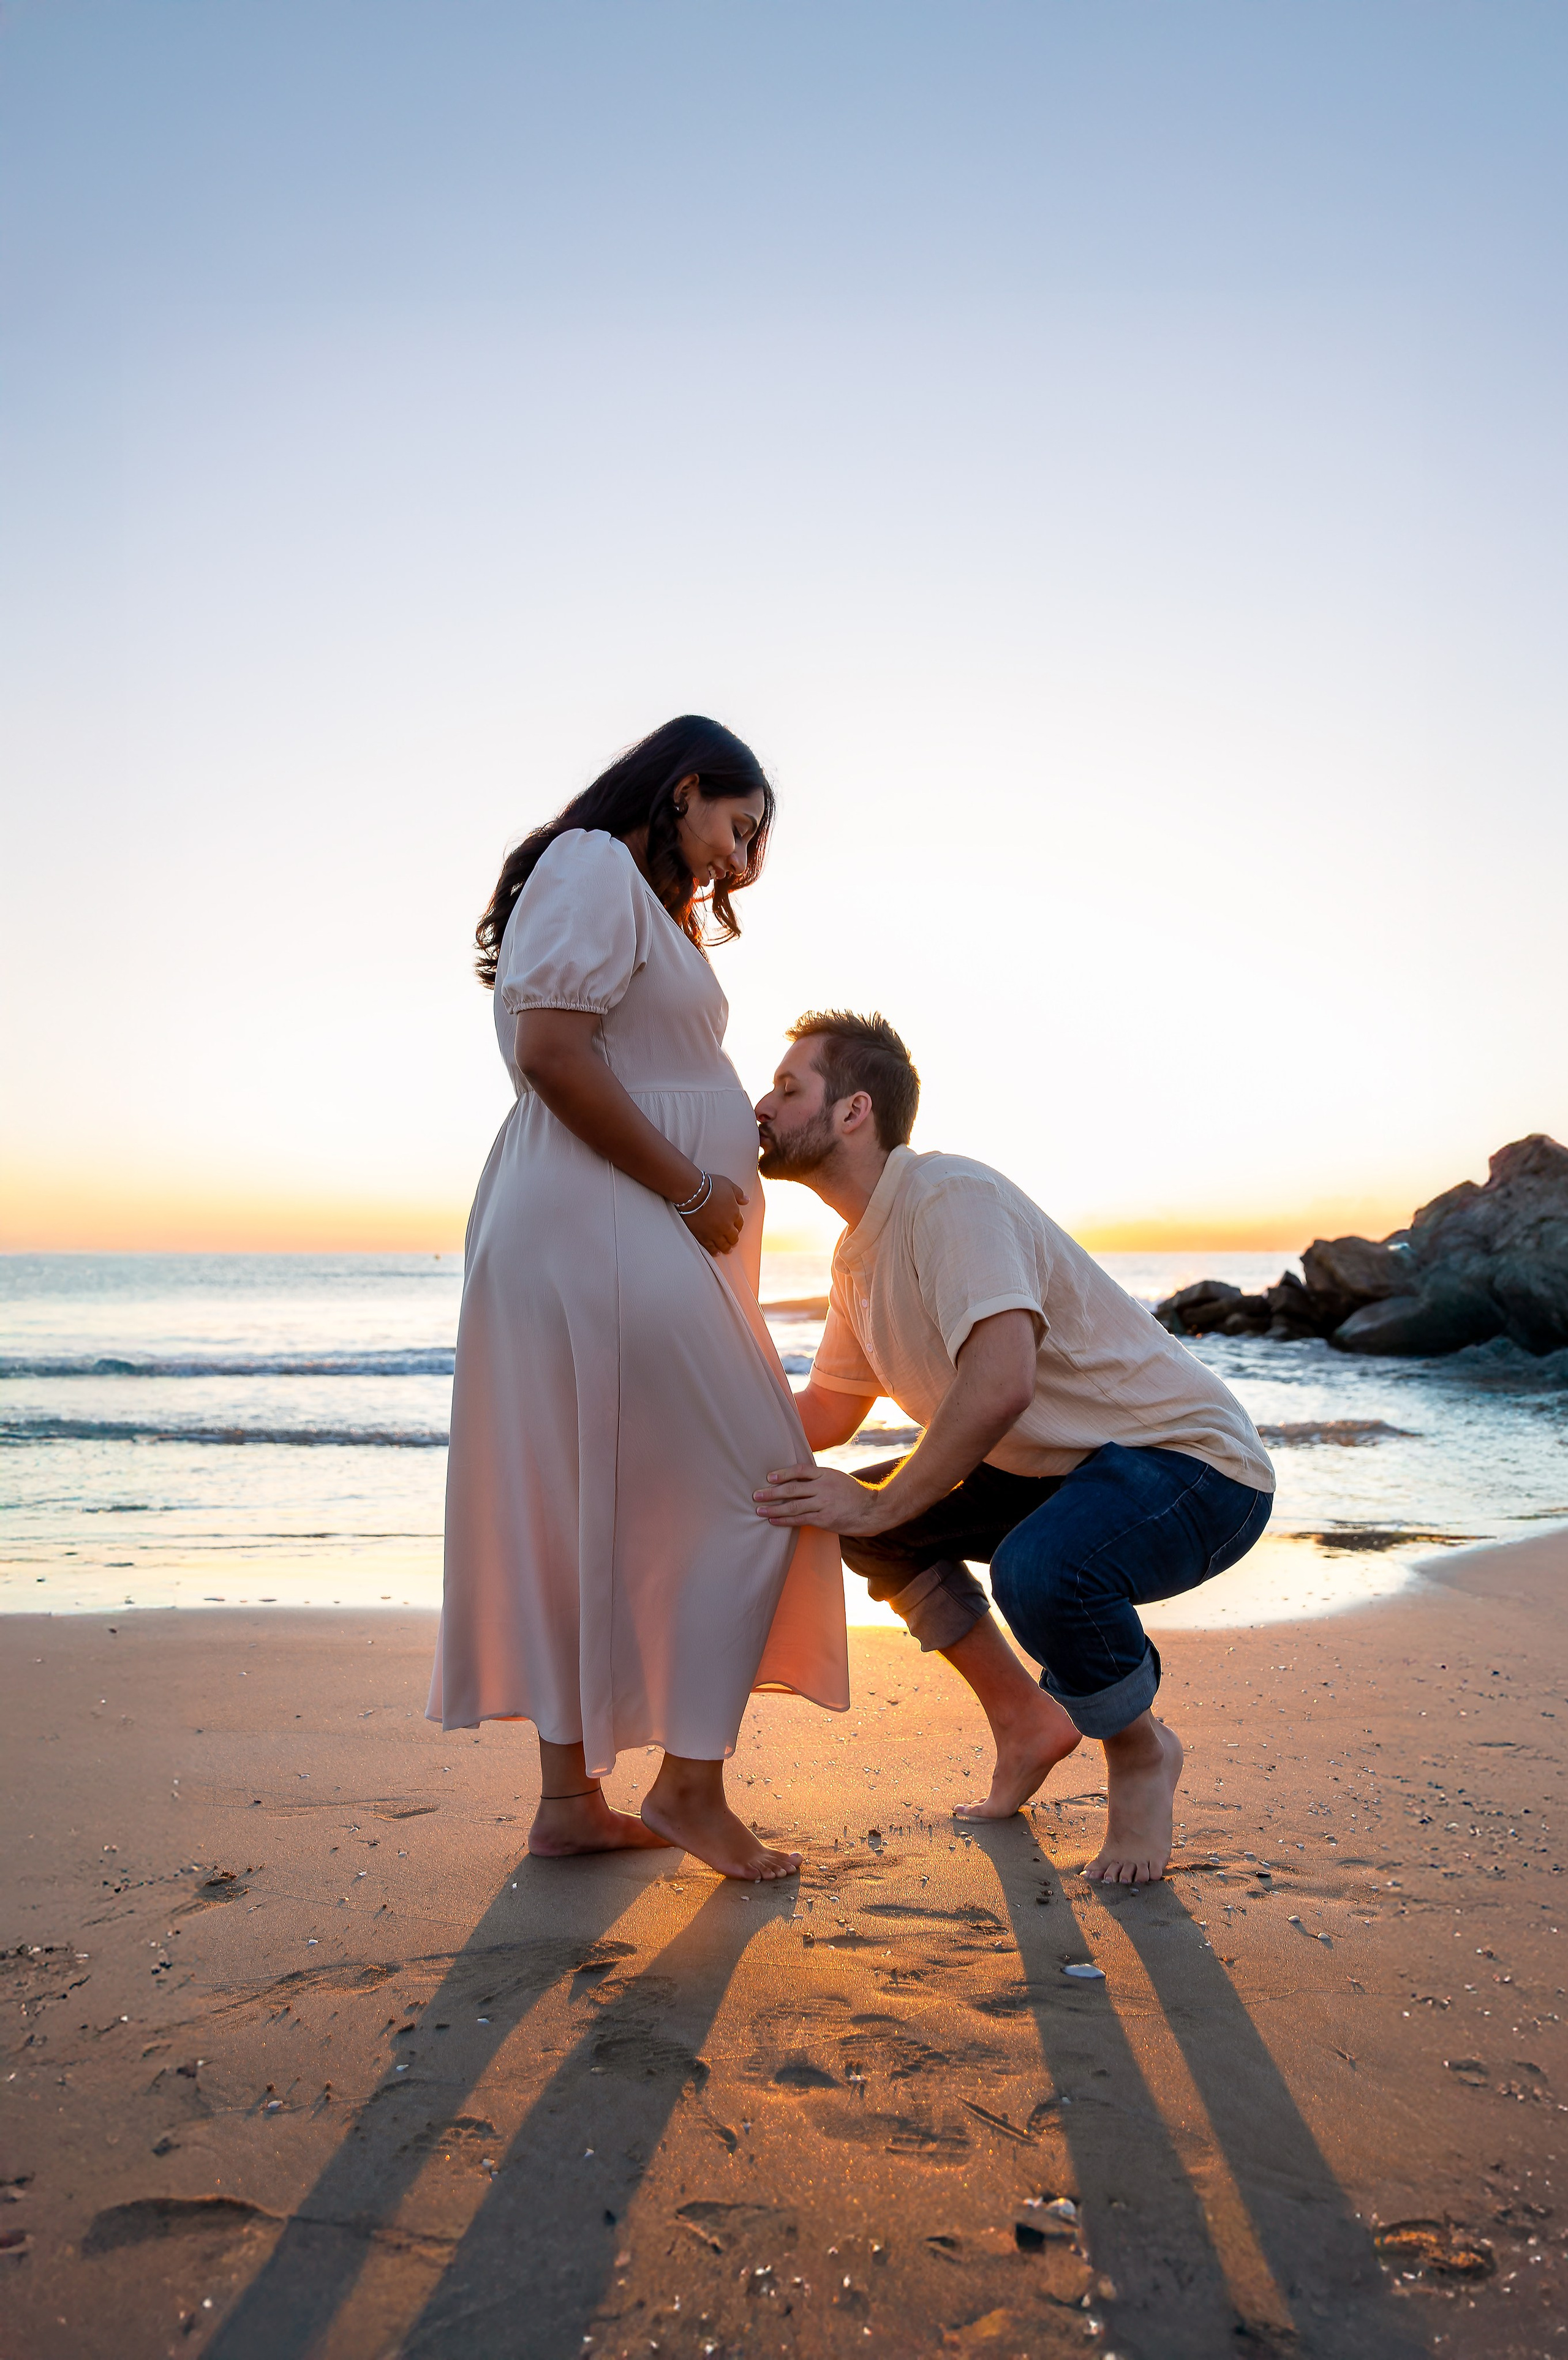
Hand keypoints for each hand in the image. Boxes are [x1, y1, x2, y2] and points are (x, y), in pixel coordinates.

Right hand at [682, 1172, 747, 1255]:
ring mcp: (715, 1232)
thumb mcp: (729, 1185)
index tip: (736, 1228)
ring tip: (727, 1250)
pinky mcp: (703, 1236)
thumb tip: (747, 1200)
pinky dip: (714, 1251)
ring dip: (726, 1248)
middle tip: (733, 1243)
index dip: (738, 1227)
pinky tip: (716, 1253)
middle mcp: (726, 1225)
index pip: (739, 1224)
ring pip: (723, 1245)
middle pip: (733, 1237)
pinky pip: (710, 1247)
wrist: (693, 1192)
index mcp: (734, 1213)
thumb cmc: (711, 1186)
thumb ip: (739, 1194)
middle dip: (734, 1240)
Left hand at [753, 1462, 886, 1535]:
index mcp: (826, 1474)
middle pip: (792, 1489)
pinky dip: (786, 1521)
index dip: (783, 1473)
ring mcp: (824, 1504)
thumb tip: (796, 1478)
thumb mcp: (837, 1478)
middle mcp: (824, 1487)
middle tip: (756, 1495)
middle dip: (772, 1492)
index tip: (769, 1477)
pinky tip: (774, 1521)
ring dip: (774, 1509)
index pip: (800, 1471)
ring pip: (794, 1506)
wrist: (872, 1510)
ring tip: (759, 1510)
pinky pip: (801, 1520)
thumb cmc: (853, 1493)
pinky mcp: (825, 1519)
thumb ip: (818, 1478)